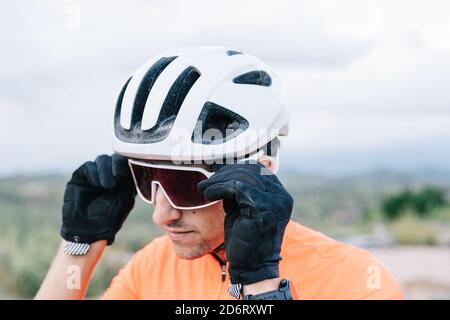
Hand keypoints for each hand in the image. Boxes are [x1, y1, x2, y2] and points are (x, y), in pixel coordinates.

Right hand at [60, 154, 135, 244]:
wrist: (89, 231)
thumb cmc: (109, 218)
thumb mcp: (125, 198)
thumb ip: (129, 181)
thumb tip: (131, 163)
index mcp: (123, 179)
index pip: (127, 162)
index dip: (129, 162)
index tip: (132, 169)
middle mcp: (109, 174)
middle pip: (115, 157)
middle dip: (118, 163)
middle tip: (120, 174)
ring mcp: (95, 174)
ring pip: (102, 160)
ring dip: (106, 170)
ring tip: (108, 186)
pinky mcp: (81, 176)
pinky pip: (89, 167)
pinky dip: (95, 174)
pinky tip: (99, 186)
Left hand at [198, 163, 292, 284]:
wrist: (251, 266)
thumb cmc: (246, 238)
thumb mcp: (245, 208)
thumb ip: (241, 191)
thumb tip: (225, 171)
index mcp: (280, 195)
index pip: (258, 170)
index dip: (235, 169)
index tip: (217, 175)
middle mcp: (281, 196)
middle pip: (251, 171)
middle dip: (225, 173)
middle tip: (207, 182)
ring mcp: (275, 202)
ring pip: (242, 177)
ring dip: (219, 180)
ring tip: (204, 188)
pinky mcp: (262, 208)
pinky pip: (236, 188)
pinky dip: (218, 188)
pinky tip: (208, 194)